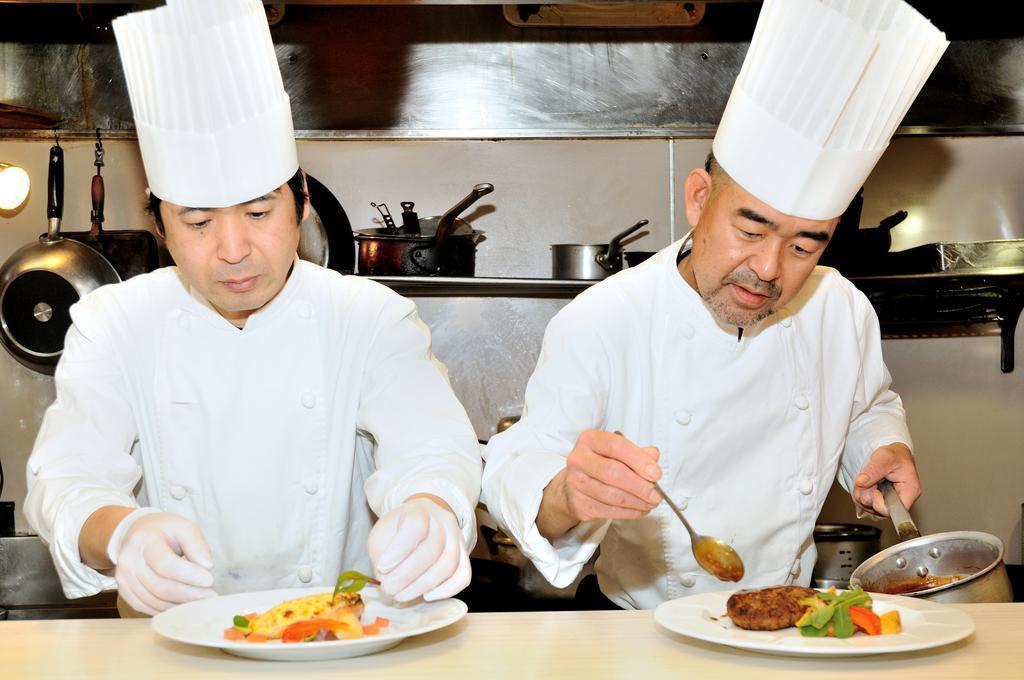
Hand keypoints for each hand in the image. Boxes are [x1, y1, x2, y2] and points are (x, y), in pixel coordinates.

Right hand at [110, 510, 216, 615]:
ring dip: (179, 605)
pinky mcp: (125, 591)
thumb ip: (197, 544)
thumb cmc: (165, 531)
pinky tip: (183, 606)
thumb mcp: (184, 527)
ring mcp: (123, 578)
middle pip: (160, 586)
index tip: (209, 580)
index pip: (165, 564)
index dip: (188, 575)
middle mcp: (129, 560)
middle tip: (210, 596)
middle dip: (188, 594)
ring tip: (200, 602)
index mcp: (144, 540)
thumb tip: (206, 566)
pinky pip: (146, 607)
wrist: (138, 533)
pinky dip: (166, 609)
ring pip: (153, 600)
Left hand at [367, 496, 468, 602]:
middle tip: (389, 589)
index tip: (382, 567)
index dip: (399, 550)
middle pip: (432, 550)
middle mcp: (443, 521)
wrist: (423, 521)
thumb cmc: (398, 530)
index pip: (415, 526)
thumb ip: (380, 554)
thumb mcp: (381, 534)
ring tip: (402, 595)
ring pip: (448, 564)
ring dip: (423, 586)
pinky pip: (463, 575)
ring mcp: (457, 538)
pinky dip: (447, 590)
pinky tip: (427, 596)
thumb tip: (385, 578)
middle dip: (406, 576)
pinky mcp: (464, 555)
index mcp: (419, 510)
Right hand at [544, 430, 660, 533]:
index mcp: (589, 440)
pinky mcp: (578, 504)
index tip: (655, 473)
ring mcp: (576, 482)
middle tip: (656, 493)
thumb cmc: (599, 464)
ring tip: (650, 502)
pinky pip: (608, 511)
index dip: (638, 460)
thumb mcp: (617, 452)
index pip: (616, 446)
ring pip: (612, 495)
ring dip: (637, 502)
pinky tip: (639, 509)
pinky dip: (629, 513)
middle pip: (613, 472)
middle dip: (639, 486)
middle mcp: (579, 459)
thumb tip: (653, 457)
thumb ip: (637, 452)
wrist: (574, 484)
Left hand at [852, 443, 918, 517]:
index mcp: (910, 491)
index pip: (893, 510)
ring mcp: (889, 503)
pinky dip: (860, 493)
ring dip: (861, 492)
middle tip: (869, 479)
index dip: (878, 502)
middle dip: (867, 494)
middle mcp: (900, 501)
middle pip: (877, 510)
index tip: (874, 489)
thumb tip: (861, 481)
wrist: (893, 454)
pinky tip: (867, 483)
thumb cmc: (896, 455)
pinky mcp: (879, 502)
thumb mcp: (885, 457)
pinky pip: (863, 503)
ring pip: (868, 507)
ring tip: (869, 479)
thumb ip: (874, 469)